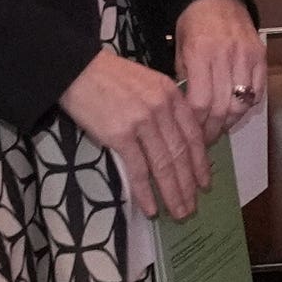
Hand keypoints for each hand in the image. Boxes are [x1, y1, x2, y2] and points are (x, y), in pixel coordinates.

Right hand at [60, 49, 210, 219]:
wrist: (76, 69)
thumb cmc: (110, 77)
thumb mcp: (148, 83)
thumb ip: (165, 107)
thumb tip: (176, 140)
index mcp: (172, 95)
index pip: (193, 135)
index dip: (200, 163)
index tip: (204, 183)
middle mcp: (162, 108)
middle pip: (181, 154)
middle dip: (188, 185)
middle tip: (192, 207)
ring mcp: (142, 121)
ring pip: (164, 165)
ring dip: (172, 193)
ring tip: (178, 212)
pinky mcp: (120, 134)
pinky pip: (138, 169)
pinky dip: (146, 192)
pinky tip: (151, 208)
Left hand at [172, 0, 264, 147]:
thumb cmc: (193, 23)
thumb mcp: (179, 48)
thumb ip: (184, 79)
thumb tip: (187, 112)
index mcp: (200, 54)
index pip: (200, 102)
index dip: (196, 124)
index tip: (190, 134)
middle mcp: (226, 56)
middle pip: (221, 107)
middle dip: (212, 130)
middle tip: (205, 141)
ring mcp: (247, 57)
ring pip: (241, 104)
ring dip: (229, 122)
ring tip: (219, 129)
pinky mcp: (261, 58)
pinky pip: (257, 93)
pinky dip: (246, 107)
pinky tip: (234, 112)